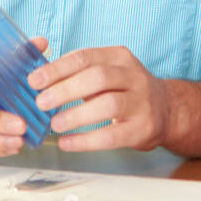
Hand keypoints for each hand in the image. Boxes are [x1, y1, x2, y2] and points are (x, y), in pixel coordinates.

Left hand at [28, 46, 169, 151]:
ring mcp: (142, 103)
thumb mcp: (107, 71)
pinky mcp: (142, 129)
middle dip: (65, 90)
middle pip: (98, 78)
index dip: (57, 69)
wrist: (166, 110)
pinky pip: (112, 136)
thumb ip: (77, 72)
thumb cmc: (124, 90)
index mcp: (119, 57)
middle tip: (41, 102)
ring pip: (108, 105)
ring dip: (77, 115)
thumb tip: (38, 79)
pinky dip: (86, 141)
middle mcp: (134, 76)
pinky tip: (67, 143)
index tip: (34, 80)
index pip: (85, 57)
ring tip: (55, 124)